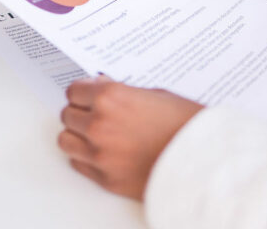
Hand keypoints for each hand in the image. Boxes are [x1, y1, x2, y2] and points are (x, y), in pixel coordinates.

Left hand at [58, 78, 201, 199]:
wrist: (201, 160)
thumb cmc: (183, 124)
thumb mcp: (153, 94)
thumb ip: (120, 92)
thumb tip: (101, 87)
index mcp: (110, 97)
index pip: (74, 91)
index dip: (83, 92)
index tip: (89, 94)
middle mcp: (99, 124)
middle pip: (68, 114)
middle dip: (80, 112)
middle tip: (94, 113)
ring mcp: (99, 154)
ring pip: (65, 140)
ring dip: (77, 135)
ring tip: (95, 134)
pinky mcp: (105, 178)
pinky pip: (78, 163)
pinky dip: (85, 157)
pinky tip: (102, 151)